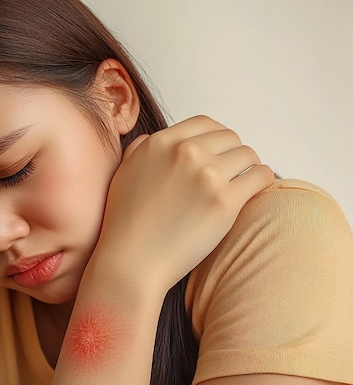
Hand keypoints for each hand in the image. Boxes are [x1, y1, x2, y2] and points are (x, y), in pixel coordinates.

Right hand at [95, 115, 273, 292]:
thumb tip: (150, 139)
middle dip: (232, 154)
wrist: (132, 261)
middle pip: (230, 137)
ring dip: (247, 168)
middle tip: (230, 174)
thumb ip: (139, 150)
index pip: (204, 124)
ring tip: (241, 185)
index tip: (219, 152)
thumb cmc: (125, 223)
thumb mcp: (123, 173)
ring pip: (248, 155)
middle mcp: (185, 153)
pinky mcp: (225, 202)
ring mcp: (207, 176)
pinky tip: (252, 192)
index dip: (216, 137)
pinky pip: (261, 177)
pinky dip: (261, 182)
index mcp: (160, 143)